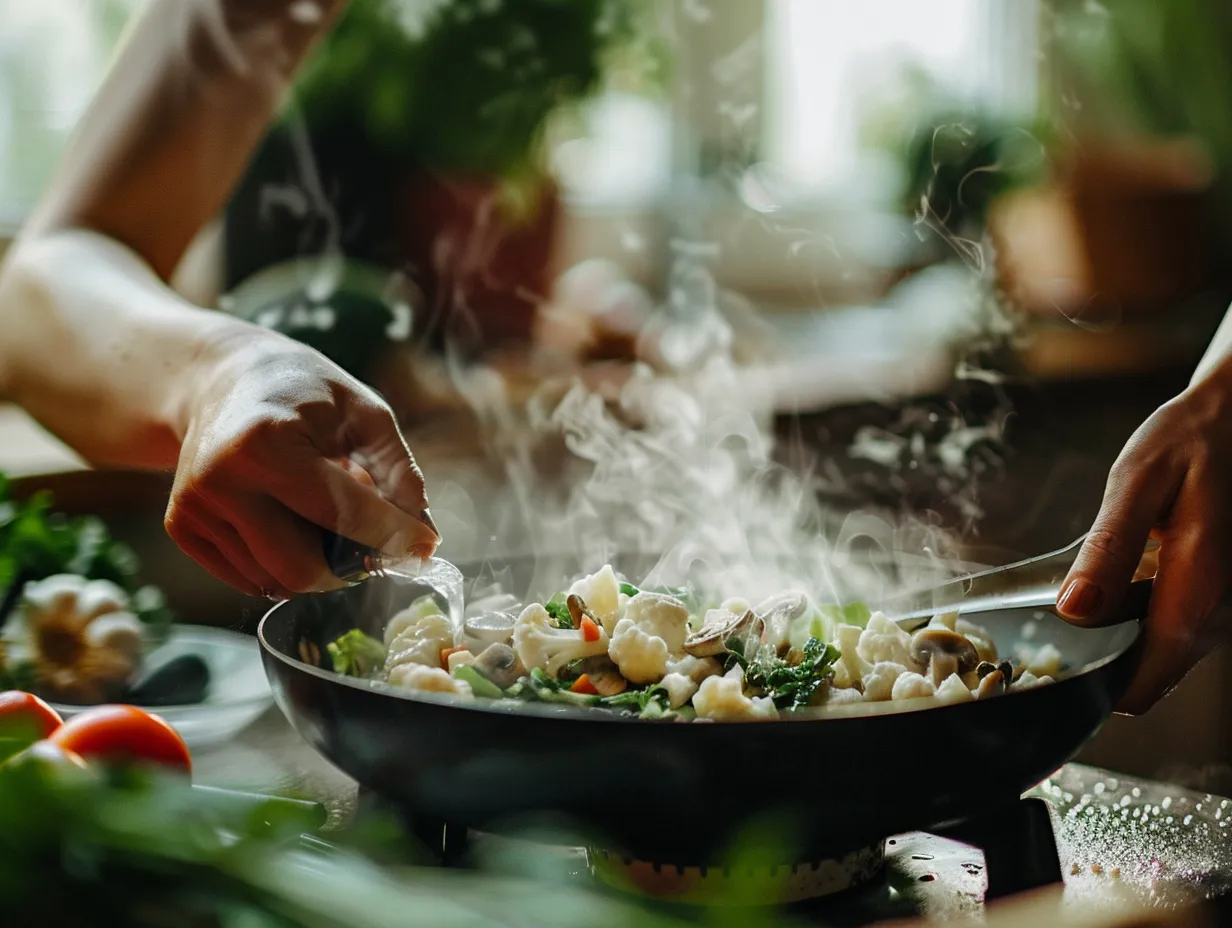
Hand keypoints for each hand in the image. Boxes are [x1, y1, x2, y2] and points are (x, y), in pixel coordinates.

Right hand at [165, 325, 439, 598]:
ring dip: (317, 567)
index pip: (343, 512)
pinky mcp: (181, 526)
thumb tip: (424, 534)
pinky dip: (282, 564)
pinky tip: (290, 523)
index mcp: (268, 444)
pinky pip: (249, 578)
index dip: (394, 537)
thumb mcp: (363, 411)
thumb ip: (398, 471)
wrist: (219, 379)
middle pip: (301, 569)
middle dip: (350, 569)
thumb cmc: (303, 391)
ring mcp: (194, 507)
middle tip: (374, 548)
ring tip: (325, 520)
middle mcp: (221, 480)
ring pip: (275, 581)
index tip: (426, 547)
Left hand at [1057, 366, 1231, 713]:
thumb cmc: (1190, 441)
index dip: (1099, 688)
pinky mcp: (1220, 599)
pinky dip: (1139, 621)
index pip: (1148, 682)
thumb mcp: (1139, 482)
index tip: (1053, 668)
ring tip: (1080, 599)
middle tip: (1051, 628)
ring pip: (1165, 657)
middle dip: (1102, 663)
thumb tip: (1076, 611)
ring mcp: (1225, 610)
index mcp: (1200, 590)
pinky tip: (1113, 586)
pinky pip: (1175, 632)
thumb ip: (1109, 548)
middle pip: (1154, 676)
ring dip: (1120, 641)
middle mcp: (1222, 613)